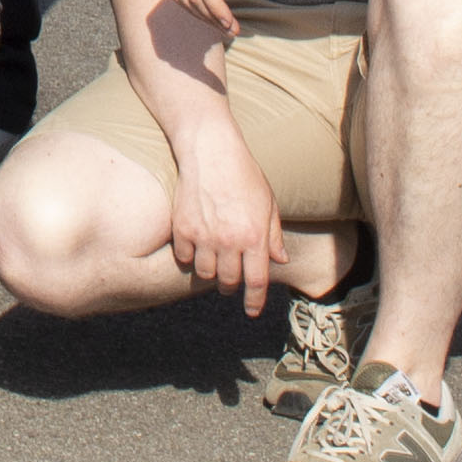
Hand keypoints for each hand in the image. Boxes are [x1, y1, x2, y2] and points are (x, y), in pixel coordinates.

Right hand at [164, 125, 290, 314]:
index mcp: (254, 236)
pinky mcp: (182, 228)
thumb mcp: (268, 202)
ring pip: (205, 273)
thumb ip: (273, 234)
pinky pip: (184, 257)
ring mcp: (203, 236)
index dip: (254, 301)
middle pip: (228, 281)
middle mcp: (229, 241)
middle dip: (230, 285)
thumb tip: (280, 260)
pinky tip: (195, 246)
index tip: (252, 311)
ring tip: (214, 261)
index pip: (256, 281)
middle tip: (230, 280)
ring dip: (210, 272)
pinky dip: (189, 257)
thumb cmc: (244, 174)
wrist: (211, 150)